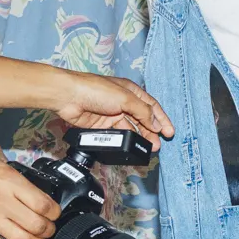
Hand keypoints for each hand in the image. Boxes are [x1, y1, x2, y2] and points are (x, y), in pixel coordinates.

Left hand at [55, 71, 174, 140]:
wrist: (69, 97)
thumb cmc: (95, 90)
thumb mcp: (125, 98)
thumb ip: (142, 111)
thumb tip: (155, 123)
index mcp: (130, 91)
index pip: (151, 106)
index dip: (161, 119)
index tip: (169, 132)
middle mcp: (123, 102)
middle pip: (143, 119)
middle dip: (152, 132)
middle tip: (158, 145)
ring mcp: (112, 114)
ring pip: (131, 129)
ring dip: (140, 138)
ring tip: (148, 148)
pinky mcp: (102, 125)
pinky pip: (118, 135)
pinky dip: (126, 140)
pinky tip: (131, 146)